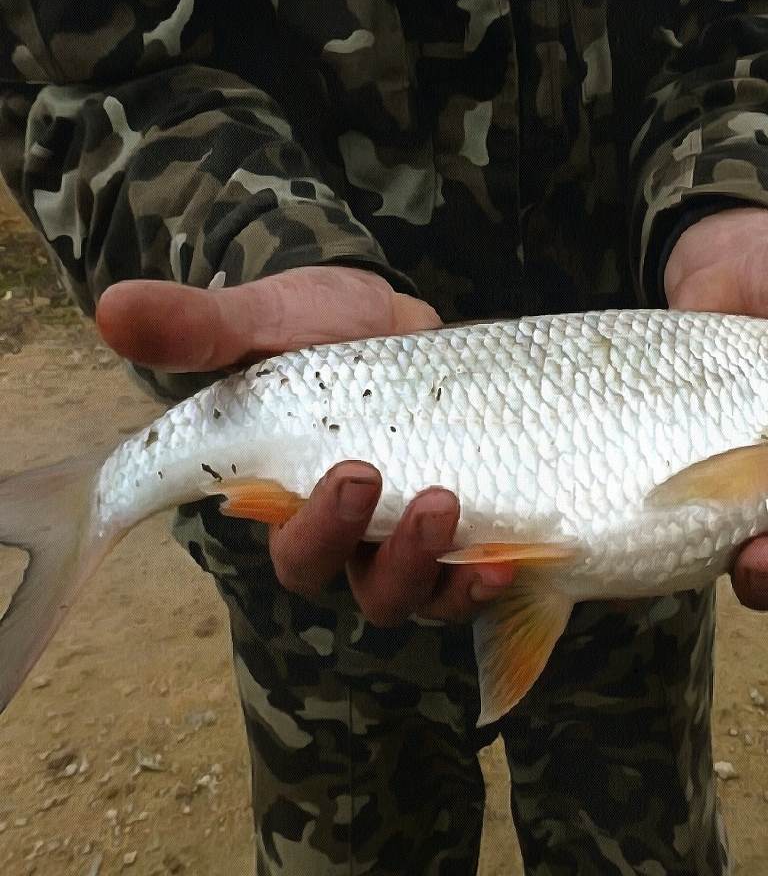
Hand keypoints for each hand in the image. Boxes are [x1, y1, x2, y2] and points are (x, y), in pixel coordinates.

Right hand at [96, 266, 515, 622]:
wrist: (389, 316)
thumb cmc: (313, 327)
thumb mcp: (262, 320)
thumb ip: (200, 328)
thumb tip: (111, 308)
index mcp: (293, 503)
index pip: (291, 551)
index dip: (316, 533)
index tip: (347, 473)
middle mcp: (354, 537)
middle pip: (366, 589)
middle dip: (395, 561)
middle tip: (431, 500)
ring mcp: (414, 535)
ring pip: (427, 593)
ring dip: (450, 574)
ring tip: (477, 527)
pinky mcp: (474, 519)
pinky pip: (481, 572)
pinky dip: (498, 571)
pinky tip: (523, 552)